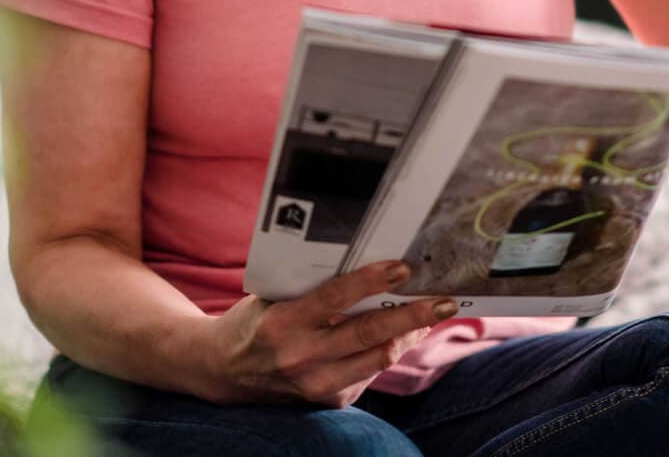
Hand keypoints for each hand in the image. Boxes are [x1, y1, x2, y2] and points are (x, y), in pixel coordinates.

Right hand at [201, 260, 456, 407]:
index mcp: (283, 322)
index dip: (372, 282)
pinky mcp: (328, 402)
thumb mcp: (275, 295)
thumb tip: (372, 269)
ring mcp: (315, 385)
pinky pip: (369, 373)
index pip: (335, 298)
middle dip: (413, 316)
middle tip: (444, 300)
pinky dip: (387, 351)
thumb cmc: (256, 320)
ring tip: (432, 314)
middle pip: (370, 334)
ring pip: (378, 359)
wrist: (224, 372)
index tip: (403, 268)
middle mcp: (300, 357)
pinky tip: (399, 334)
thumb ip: (315, 286)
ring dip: (409, 335)